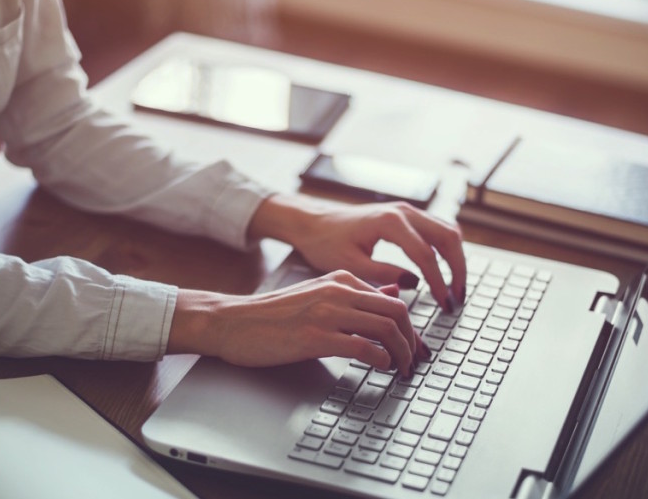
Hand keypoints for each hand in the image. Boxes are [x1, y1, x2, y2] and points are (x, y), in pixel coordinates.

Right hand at [167, 271, 428, 374]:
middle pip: (397, 312)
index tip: (414, 346)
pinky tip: (381, 368)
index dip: (411, 327)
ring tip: (401, 369)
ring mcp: (327, 313)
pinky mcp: (316, 337)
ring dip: (401, 353)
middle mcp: (338, 291)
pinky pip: (364, 347)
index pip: (392, 299)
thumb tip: (393, 292)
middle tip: (415, 361)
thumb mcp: (317, 294)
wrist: (233, 322)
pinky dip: (381, 360)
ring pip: (386, 328)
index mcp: (340, 279)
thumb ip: (354, 295)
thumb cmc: (272, 314)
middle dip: (413, 341)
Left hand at [248, 195, 466, 309]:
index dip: (438, 282)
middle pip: (448, 238)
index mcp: (389, 222)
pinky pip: (437, 229)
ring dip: (456, 259)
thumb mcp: (350, 265)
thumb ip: (384, 274)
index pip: (426, 255)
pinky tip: (444, 272)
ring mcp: (406, 211)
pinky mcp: (405, 216)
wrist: (313, 222)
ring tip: (455, 289)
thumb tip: (415, 285)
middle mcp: (403, 211)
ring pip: (447, 231)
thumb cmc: (325, 243)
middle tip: (457, 298)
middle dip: (458, 270)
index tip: (444, 304)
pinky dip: (446, 250)